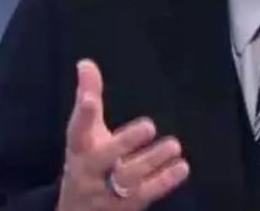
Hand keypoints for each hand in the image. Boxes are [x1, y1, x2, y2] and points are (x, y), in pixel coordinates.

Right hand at [56, 60, 189, 210]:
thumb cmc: (86, 162)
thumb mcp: (85, 134)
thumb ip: (88, 97)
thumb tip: (86, 63)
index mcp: (80, 149)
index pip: (78, 130)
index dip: (83, 114)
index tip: (89, 99)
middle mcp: (91, 171)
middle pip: (105, 157)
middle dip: (126, 142)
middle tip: (148, 126)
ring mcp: (108, 192)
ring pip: (129, 177)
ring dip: (153, 160)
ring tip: (173, 145)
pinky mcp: (128, 206)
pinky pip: (147, 194)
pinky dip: (165, 181)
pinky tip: (181, 167)